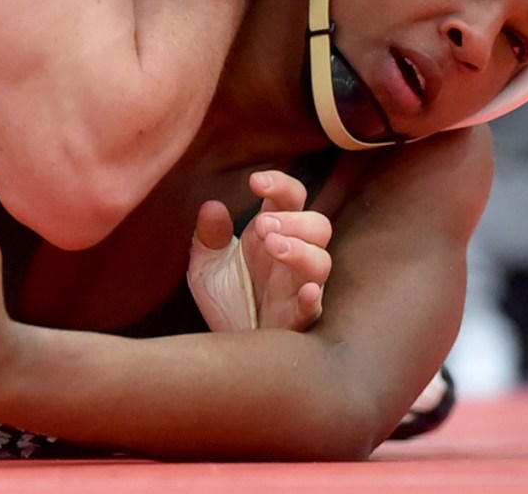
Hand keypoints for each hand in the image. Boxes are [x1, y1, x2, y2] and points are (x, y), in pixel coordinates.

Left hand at [189, 170, 331, 332]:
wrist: (224, 345)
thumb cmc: (226, 296)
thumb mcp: (207, 264)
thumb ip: (209, 236)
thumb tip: (211, 206)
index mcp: (272, 232)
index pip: (291, 197)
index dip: (280, 184)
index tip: (256, 182)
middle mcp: (292, 255)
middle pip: (318, 225)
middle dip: (294, 220)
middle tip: (262, 225)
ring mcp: (298, 287)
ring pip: (321, 262)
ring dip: (301, 249)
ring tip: (273, 245)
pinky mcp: (296, 320)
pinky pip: (314, 309)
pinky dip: (312, 298)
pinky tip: (306, 291)